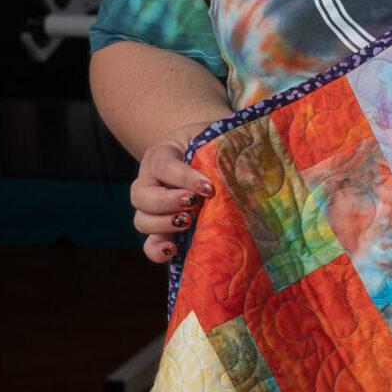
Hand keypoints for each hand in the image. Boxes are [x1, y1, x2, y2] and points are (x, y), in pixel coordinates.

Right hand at [130, 119, 218, 262]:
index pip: (163, 165)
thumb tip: (250, 173)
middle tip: (194, 203)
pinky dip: (158, 250)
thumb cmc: (211, 145)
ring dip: (164, 224)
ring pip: (142, 220)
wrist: (206, 156)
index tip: (208, 187)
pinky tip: (174, 249)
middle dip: (168, 202)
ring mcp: (151, 208)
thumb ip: (224, 151)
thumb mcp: (214, 140)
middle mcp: (149, 181)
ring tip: (189, 222)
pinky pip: (149, 245)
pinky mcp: (160, 230)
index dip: (183, 177)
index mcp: (162, 154)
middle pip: (141, 196)